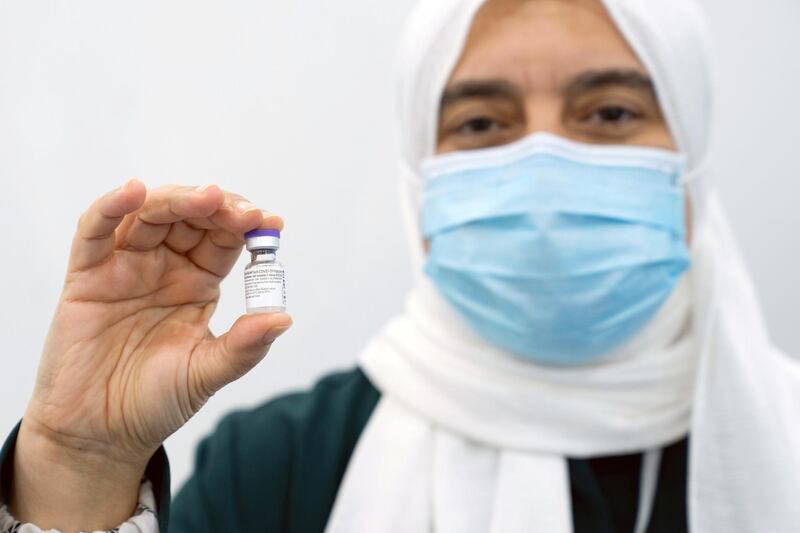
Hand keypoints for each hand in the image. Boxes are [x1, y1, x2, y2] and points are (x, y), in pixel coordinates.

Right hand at [9, 180, 291, 530]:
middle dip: (218, 208)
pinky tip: (133, 192)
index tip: (270, 221)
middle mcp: (164, 267)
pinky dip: (111, 207)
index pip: (224, 239)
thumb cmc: (155, 401)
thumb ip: (243, 347)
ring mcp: (125, 267)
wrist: (100, 435)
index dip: (246, 226)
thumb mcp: (207, 374)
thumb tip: (284, 319)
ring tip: (206, 199)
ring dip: (177, 200)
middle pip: (191, 218)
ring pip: (150, 215)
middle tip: (241, 212)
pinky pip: (95, 232)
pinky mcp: (87, 275)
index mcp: (198, 283)